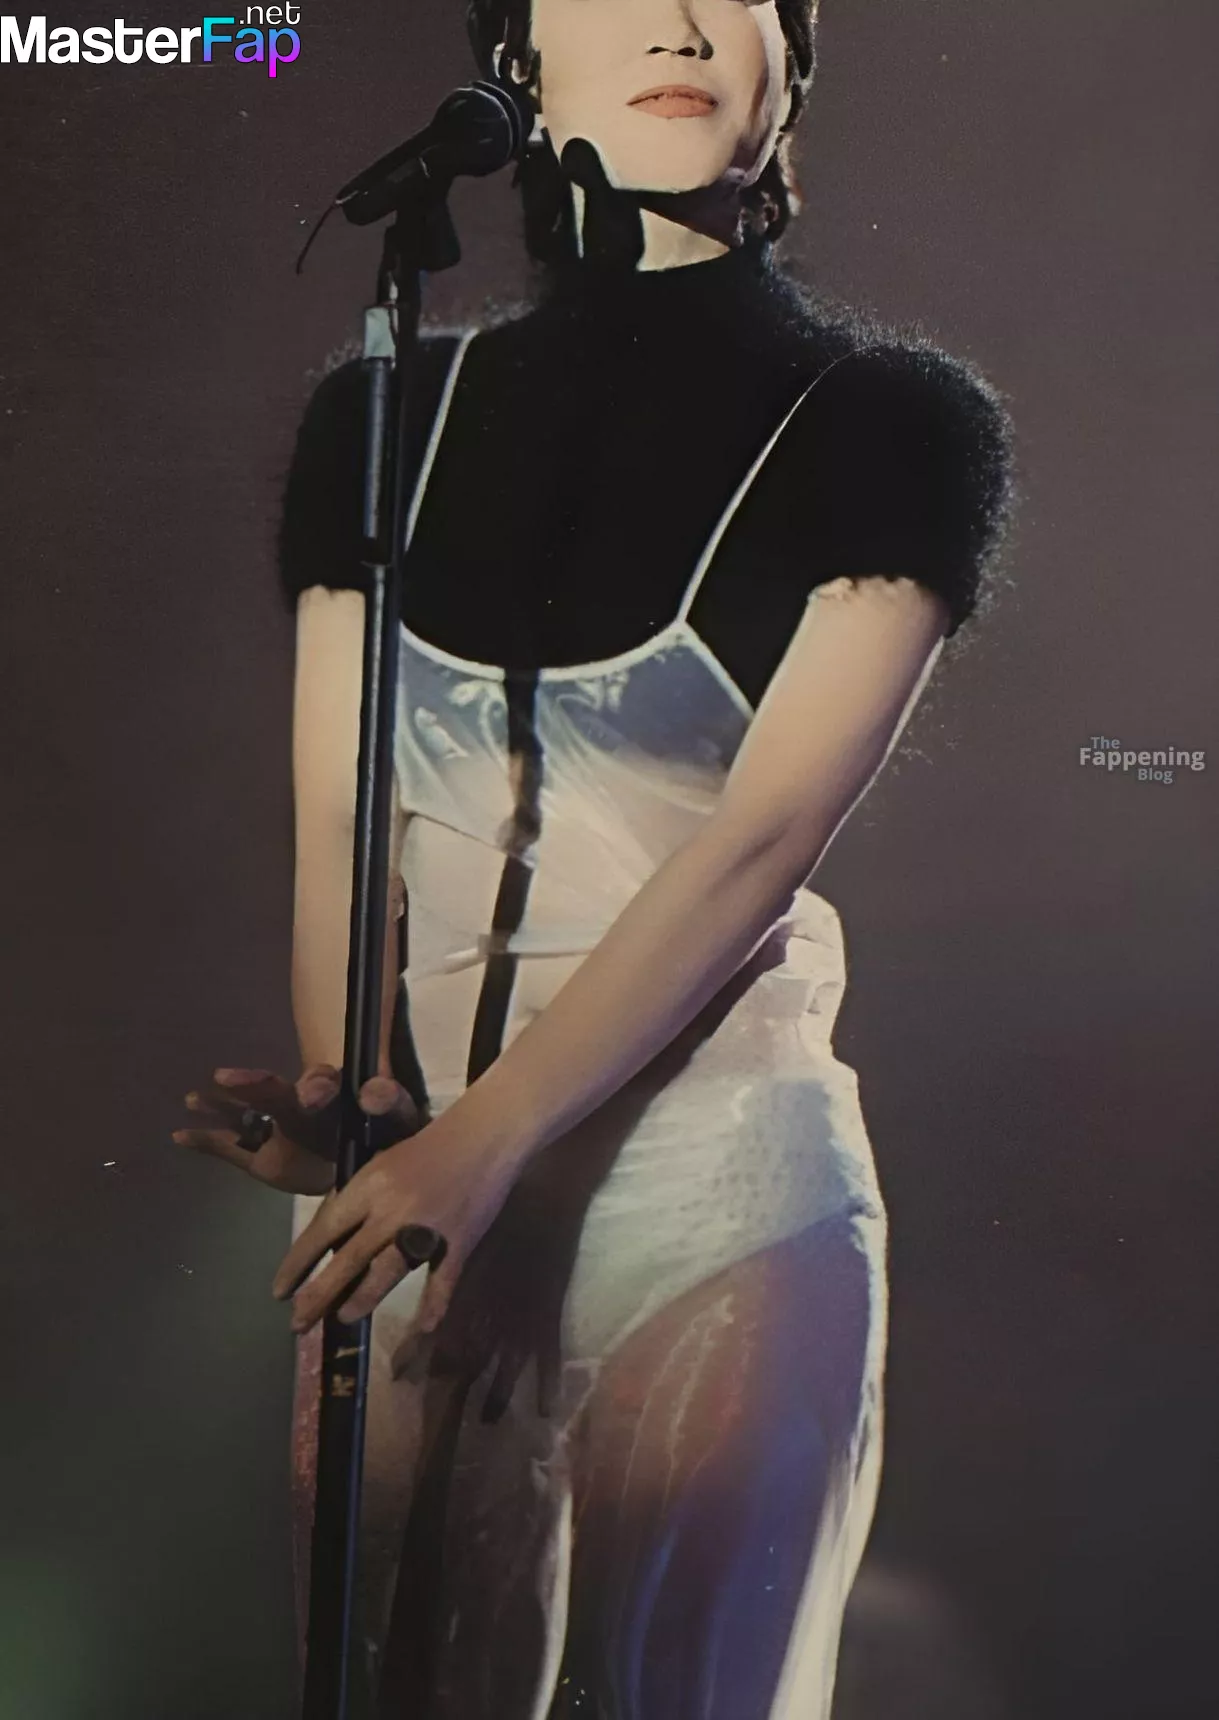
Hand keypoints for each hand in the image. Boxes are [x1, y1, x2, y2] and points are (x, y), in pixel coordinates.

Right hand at [172, 1065, 420, 1196]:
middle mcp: (301, 1105)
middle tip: (226, 1078)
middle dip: (254, 1086)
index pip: (324, 1083)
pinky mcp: (262, 1156)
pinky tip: (180, 1134)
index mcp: (337, 1095)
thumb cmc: (383, 1131)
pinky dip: (207, 1140)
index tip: (309, 1095)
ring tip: (196, 1098)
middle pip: (277, 1094)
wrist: (368, 1153)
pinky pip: (231, 1146)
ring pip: (248, 1113)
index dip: (316, 1086)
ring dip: (224, 1106)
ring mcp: (278, 1127)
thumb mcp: (393, 1118)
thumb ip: (387, 1103)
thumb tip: (376, 1090)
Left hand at [271, 1091, 528, 1337]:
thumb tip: (330, 1238)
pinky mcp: (460, 1240)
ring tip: (344, 1318)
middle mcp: (392, 1208)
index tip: (280, 1291)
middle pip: (348, 1260)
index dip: (299, 1263)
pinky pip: (443, 1280)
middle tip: (297, 1324)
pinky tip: (424, 1327)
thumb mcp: (383, 1163)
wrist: (485, 1134)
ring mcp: (428, 1227)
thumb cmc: (429, 1146)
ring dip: (362, 1300)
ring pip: (388, 1273)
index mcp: (369, 1185)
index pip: (323, 1230)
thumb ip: (359, 1198)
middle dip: (319, 1295)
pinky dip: (434, 1305)